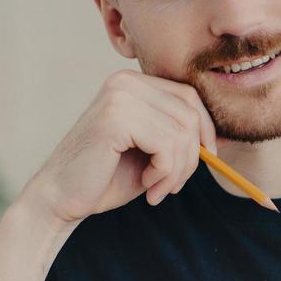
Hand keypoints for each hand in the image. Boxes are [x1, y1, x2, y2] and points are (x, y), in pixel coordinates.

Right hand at [18, 70, 217, 225]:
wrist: (60, 199)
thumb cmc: (105, 177)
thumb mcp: (150, 151)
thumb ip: (178, 135)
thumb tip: (220, 137)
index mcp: (132, 83)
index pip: (189, 96)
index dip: (205, 129)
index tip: (206, 159)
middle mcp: (124, 82)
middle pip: (189, 112)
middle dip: (192, 155)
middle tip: (172, 185)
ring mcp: (118, 97)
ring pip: (182, 132)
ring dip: (178, 171)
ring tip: (157, 189)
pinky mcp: (115, 118)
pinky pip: (167, 146)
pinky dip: (165, 174)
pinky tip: (147, 187)